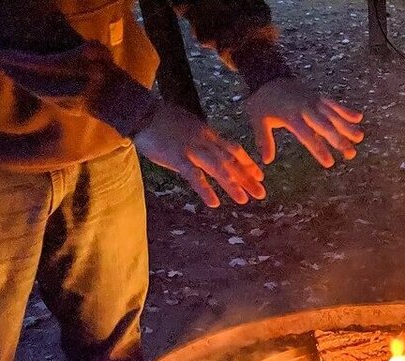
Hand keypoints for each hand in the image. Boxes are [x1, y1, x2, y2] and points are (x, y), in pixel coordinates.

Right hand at [133, 102, 264, 207]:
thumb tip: (208, 151)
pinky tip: (214, 203)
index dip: (248, 163)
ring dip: (232, 185)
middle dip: (247, 178)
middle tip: (261, 193)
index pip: (234, 149)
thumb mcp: (189, 126)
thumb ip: (201, 139)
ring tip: (244, 200)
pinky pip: (194, 176)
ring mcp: (192, 149)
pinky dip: (205, 189)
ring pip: (218, 168)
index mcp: (208, 134)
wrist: (143, 112)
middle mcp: (205, 141)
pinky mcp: (178, 157)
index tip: (260, 175)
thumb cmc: (162, 119)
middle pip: (231, 161)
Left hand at [244, 78, 363, 167]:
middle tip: (351, 153)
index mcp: (291, 116)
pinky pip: (333, 103)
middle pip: (325, 126)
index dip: (319, 149)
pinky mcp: (317, 96)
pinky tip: (358, 118)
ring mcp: (313, 101)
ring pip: (333, 115)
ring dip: (347, 126)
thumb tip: (266, 160)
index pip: (308, 136)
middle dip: (339, 140)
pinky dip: (345, 110)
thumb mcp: (258, 120)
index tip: (330, 163)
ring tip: (360, 137)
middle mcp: (306, 108)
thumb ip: (264, 140)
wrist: (267, 76)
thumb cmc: (262, 102)